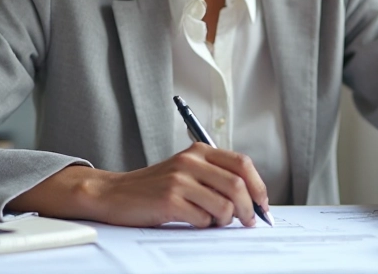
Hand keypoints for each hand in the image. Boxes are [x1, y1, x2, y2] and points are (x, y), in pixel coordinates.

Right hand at [7, 143, 269, 227]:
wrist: (115, 194)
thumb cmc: (153, 187)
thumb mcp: (185, 171)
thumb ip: (214, 177)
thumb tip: (249, 199)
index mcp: (198, 151)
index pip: (242, 163)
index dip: (258, 186)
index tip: (262, 204)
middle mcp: (190, 161)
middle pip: (237, 185)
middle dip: (248, 208)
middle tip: (248, 221)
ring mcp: (179, 180)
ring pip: (223, 205)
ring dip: (225, 220)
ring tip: (214, 222)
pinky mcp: (169, 200)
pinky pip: (202, 218)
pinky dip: (204, 225)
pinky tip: (194, 221)